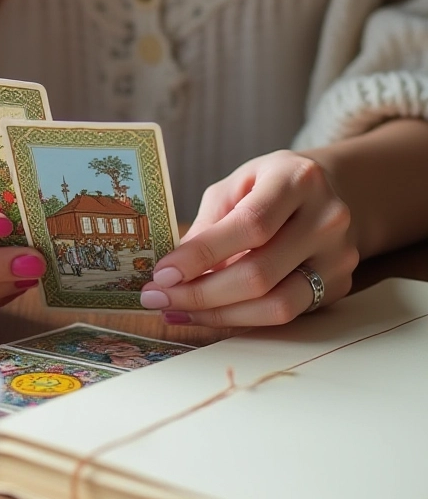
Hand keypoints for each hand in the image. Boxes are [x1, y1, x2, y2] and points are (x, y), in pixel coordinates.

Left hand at [140, 150, 358, 326]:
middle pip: (261, 273)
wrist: (328, 191)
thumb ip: (209, 225)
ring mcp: (339, 256)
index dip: (203, 255)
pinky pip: (285, 314)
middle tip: (159, 298)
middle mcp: (327, 218)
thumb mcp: (236, 185)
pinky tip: (210, 313)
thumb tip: (173, 273)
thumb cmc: (270, 185)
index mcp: (298, 179)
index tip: (163, 273)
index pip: (250, 225)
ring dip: (218, 314)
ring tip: (178, 311)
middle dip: (201, 293)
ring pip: (276, 305)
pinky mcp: (339, 285)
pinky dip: (241, 319)